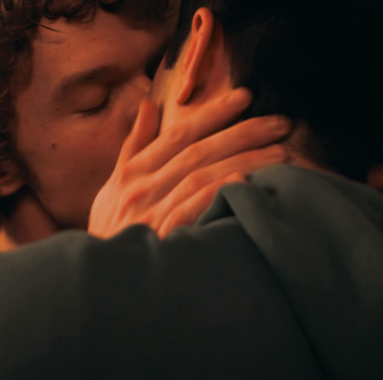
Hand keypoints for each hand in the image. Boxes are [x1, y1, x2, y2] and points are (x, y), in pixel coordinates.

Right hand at [88, 89, 290, 237]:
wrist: (102, 284)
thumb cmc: (112, 234)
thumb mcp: (113, 188)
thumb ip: (134, 147)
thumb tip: (149, 106)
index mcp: (132, 173)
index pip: (178, 134)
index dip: (213, 113)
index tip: (245, 98)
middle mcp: (141, 189)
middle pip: (198, 151)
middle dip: (243, 133)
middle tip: (280, 123)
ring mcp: (151, 214)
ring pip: (202, 177)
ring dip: (245, 161)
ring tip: (281, 153)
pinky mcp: (161, 240)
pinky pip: (192, 210)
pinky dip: (216, 193)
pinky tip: (244, 184)